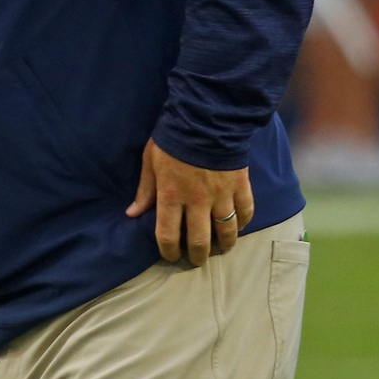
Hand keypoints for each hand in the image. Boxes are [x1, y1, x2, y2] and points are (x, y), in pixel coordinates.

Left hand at [126, 138, 253, 266]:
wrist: (205, 118)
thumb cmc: (172, 139)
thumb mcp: (150, 161)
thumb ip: (145, 190)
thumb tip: (132, 214)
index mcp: (171, 195)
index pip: (167, 235)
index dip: (168, 251)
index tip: (170, 255)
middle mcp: (197, 201)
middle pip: (199, 241)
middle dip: (196, 256)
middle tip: (195, 259)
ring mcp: (222, 195)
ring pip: (226, 232)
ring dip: (223, 245)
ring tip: (219, 249)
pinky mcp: (240, 186)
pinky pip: (246, 213)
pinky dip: (243, 223)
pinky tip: (238, 227)